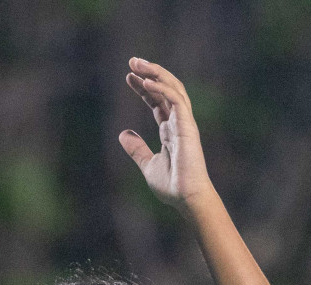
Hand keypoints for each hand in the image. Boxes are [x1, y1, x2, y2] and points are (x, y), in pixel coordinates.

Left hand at [119, 58, 213, 210]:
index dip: (143, 88)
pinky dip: (161, 89)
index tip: (128, 77)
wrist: (186, 198)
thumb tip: (123, 134)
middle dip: (149, 73)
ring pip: (173, 88)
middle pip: (165, 89)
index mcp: (171, 130)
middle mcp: (178, 122)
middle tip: (132, 61)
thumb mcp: (147, 164)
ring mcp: (184, 122)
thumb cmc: (173, 185)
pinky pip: (176, 100)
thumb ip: (137, 149)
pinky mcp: (187, 126)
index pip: (157, 101)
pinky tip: (145, 82)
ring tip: (137, 64)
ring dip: (155, 73)